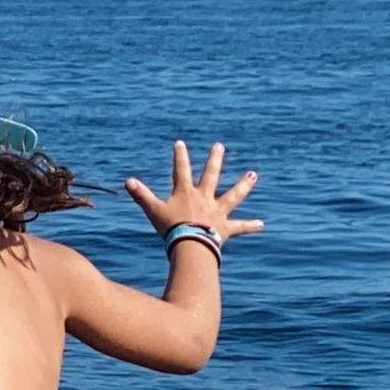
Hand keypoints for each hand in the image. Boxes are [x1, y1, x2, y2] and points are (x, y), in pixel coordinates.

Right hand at [123, 140, 263, 243]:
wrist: (190, 245)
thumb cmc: (171, 229)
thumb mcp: (154, 211)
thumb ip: (142, 196)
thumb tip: (128, 181)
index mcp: (186, 193)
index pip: (181, 170)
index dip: (180, 157)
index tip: (180, 143)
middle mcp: (204, 198)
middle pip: (211, 175)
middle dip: (214, 160)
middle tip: (219, 146)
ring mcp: (216, 212)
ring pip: (233, 195)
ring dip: (243, 185)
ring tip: (253, 175)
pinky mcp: (225, 228)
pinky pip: (239, 227)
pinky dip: (250, 226)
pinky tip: (261, 225)